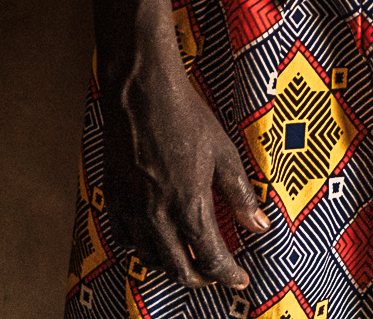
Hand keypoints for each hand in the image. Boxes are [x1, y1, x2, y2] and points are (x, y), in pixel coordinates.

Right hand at [104, 41, 267, 290]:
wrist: (142, 92)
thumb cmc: (186, 116)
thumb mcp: (224, 153)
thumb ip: (240, 195)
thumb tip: (259, 226)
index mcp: (189, 204)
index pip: (211, 259)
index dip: (228, 275)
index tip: (239, 280)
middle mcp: (157, 215)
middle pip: (179, 269)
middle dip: (201, 280)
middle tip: (215, 276)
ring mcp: (131, 208)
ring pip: (151, 258)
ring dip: (172, 266)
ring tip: (188, 260)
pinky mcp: (113, 197)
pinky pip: (125, 239)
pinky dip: (143, 249)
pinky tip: (154, 241)